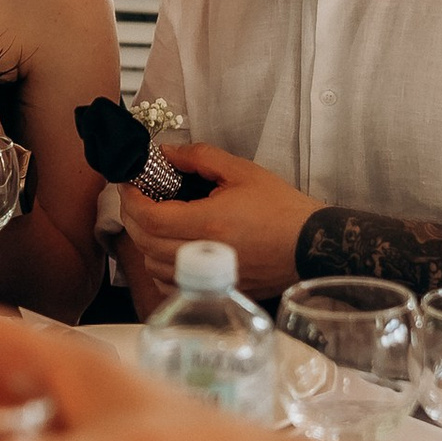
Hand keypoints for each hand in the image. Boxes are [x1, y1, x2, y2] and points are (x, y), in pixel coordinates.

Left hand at [118, 144, 316, 300]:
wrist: (311, 244)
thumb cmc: (281, 208)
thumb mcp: (242, 171)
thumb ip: (200, 158)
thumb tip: (166, 153)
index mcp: (209, 222)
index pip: (151, 218)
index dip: (132, 200)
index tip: (129, 184)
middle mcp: (206, 253)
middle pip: (146, 242)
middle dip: (133, 217)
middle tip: (137, 197)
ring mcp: (210, 276)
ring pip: (154, 267)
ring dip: (145, 242)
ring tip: (154, 221)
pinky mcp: (217, 288)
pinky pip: (172, 284)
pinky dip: (160, 268)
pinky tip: (170, 249)